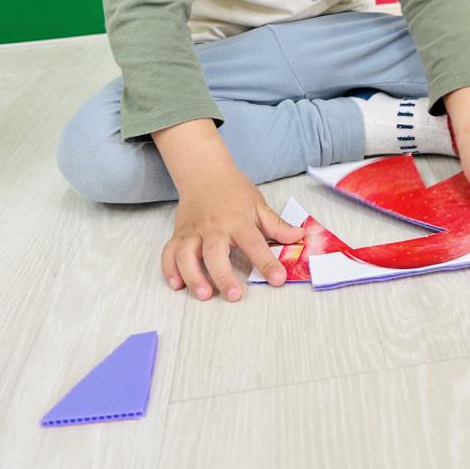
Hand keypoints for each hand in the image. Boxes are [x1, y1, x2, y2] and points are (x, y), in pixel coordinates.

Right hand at [160, 164, 305, 300]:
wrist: (205, 172)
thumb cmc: (234, 191)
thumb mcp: (259, 205)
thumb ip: (277, 225)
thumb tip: (300, 237)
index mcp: (238, 221)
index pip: (254, 243)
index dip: (266, 262)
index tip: (278, 279)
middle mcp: (214, 227)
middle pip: (215, 253)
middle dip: (223, 275)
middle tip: (234, 295)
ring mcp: (193, 232)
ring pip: (186, 255)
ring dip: (193, 276)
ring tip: (204, 294)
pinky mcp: (178, 235)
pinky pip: (168, 253)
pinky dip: (169, 270)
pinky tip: (177, 285)